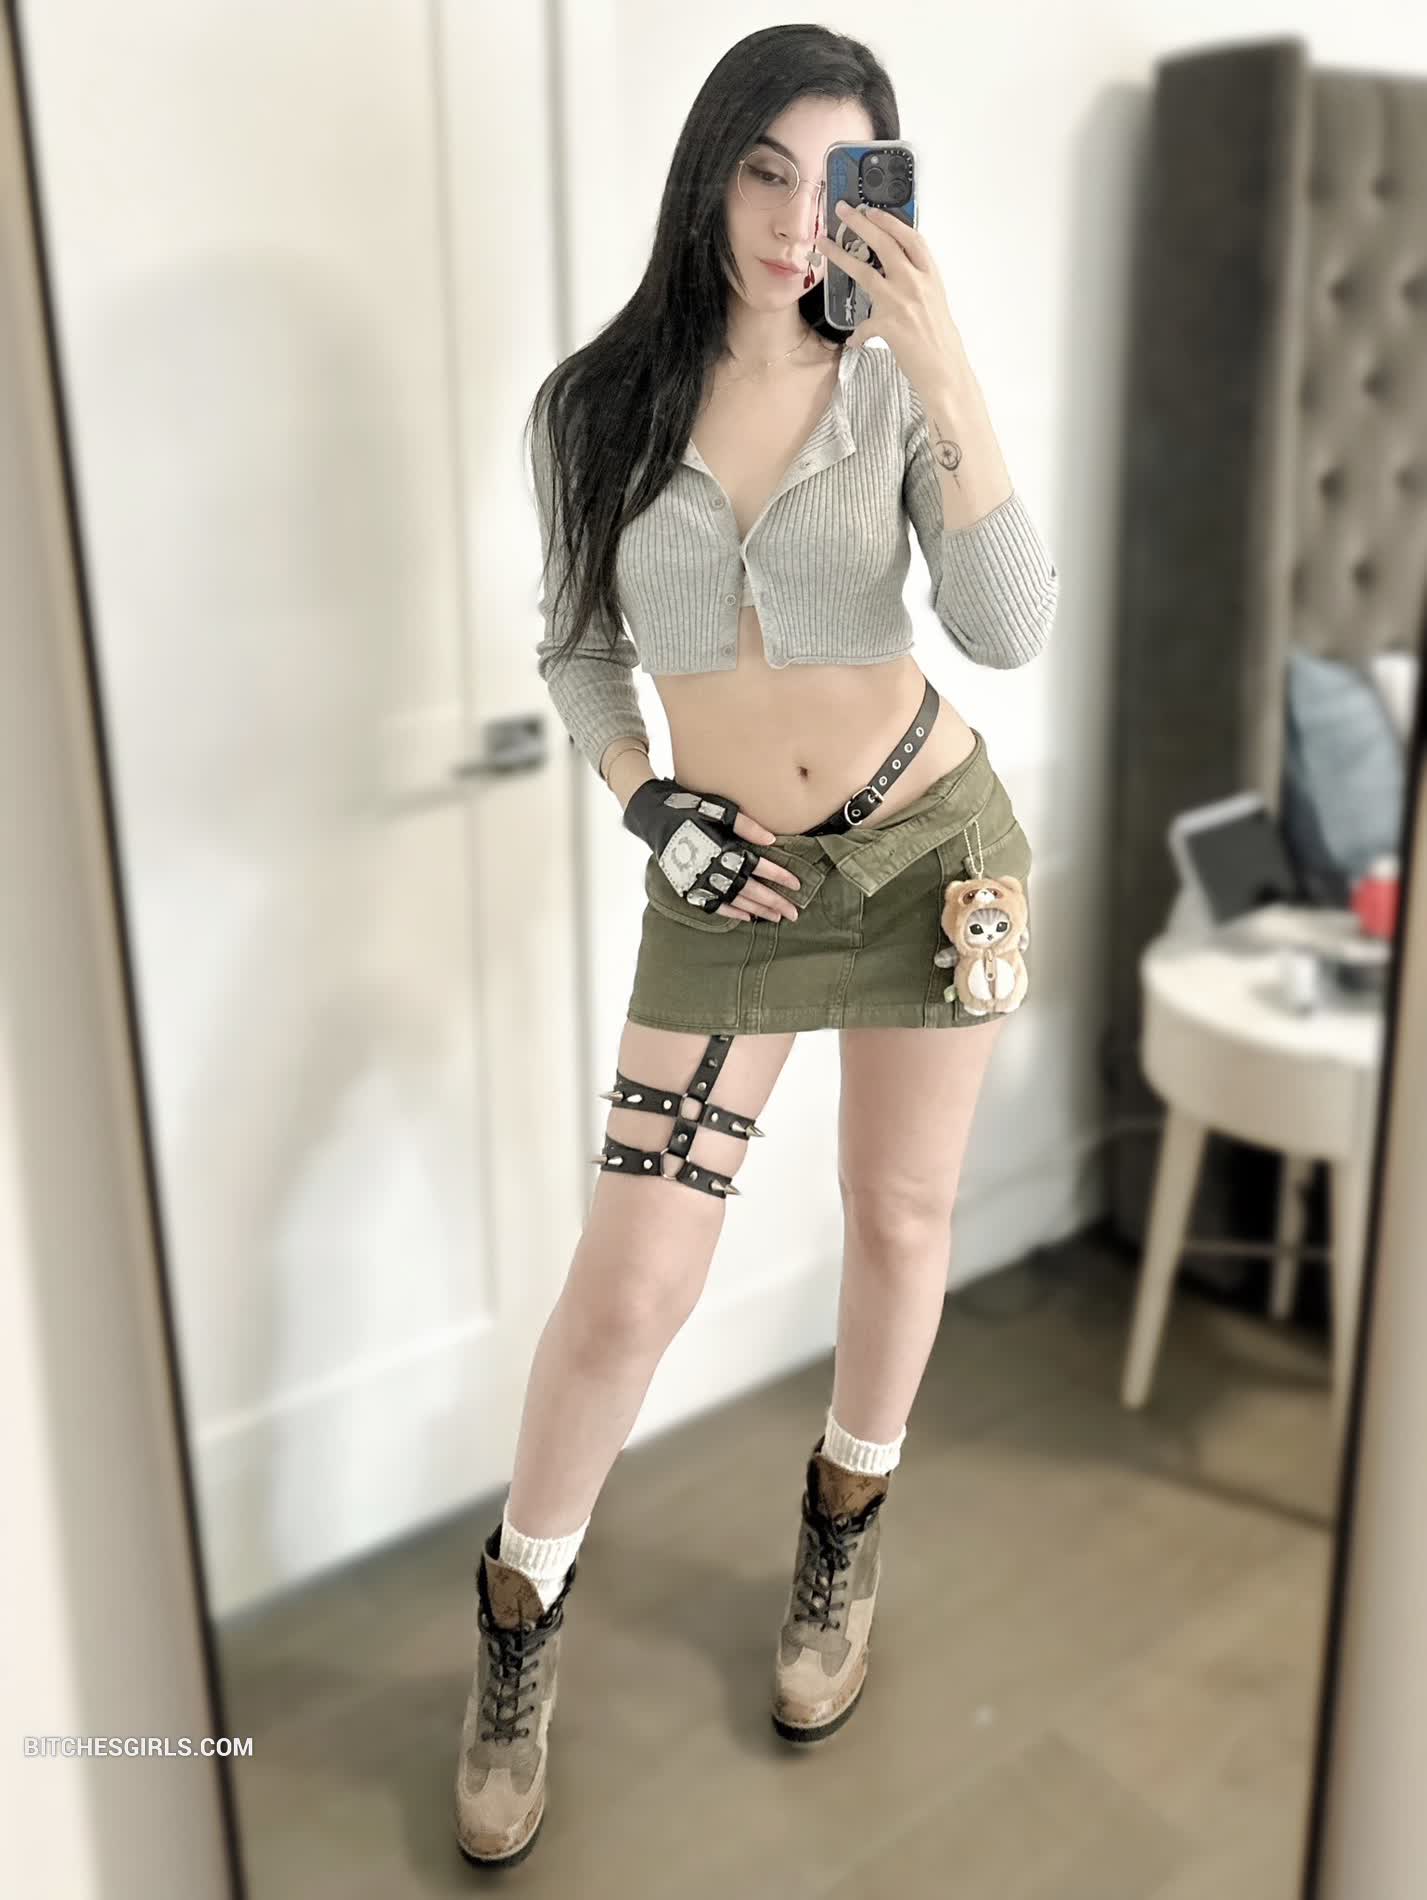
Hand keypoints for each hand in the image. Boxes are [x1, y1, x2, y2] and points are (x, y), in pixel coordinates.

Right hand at [623, 778, 801, 923]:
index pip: (757, 867)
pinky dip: (731, 913)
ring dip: (757, 910)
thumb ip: (745, 825)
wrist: (653, 817)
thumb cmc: (690, 808)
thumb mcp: (718, 809)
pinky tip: (748, 918)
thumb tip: (771, 841)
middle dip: (774, 902)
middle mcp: (711, 868)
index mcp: (722, 848)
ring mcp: (698, 881)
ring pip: (734, 901)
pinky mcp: (687, 888)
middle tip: (794, 912)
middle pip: (750, 890)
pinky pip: (713, 906)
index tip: (797, 885)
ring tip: (776, 918)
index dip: (778, 876)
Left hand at [814, 198, 967, 403]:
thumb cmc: (940, 338)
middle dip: (861, 223)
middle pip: (884, 243)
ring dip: (840, 256)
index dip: (889, 221)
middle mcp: (916, 282)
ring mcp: (901, 301)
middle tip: (843, 210)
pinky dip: (858, 335)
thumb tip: (893, 272)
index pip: (910, 237)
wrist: (945, 370)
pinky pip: (863, 326)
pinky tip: (854, 341)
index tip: (872, 210)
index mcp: (930, 275)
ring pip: (864, 271)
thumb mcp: (934, 301)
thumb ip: (917, 282)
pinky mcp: (888, 325)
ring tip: (823, 244)